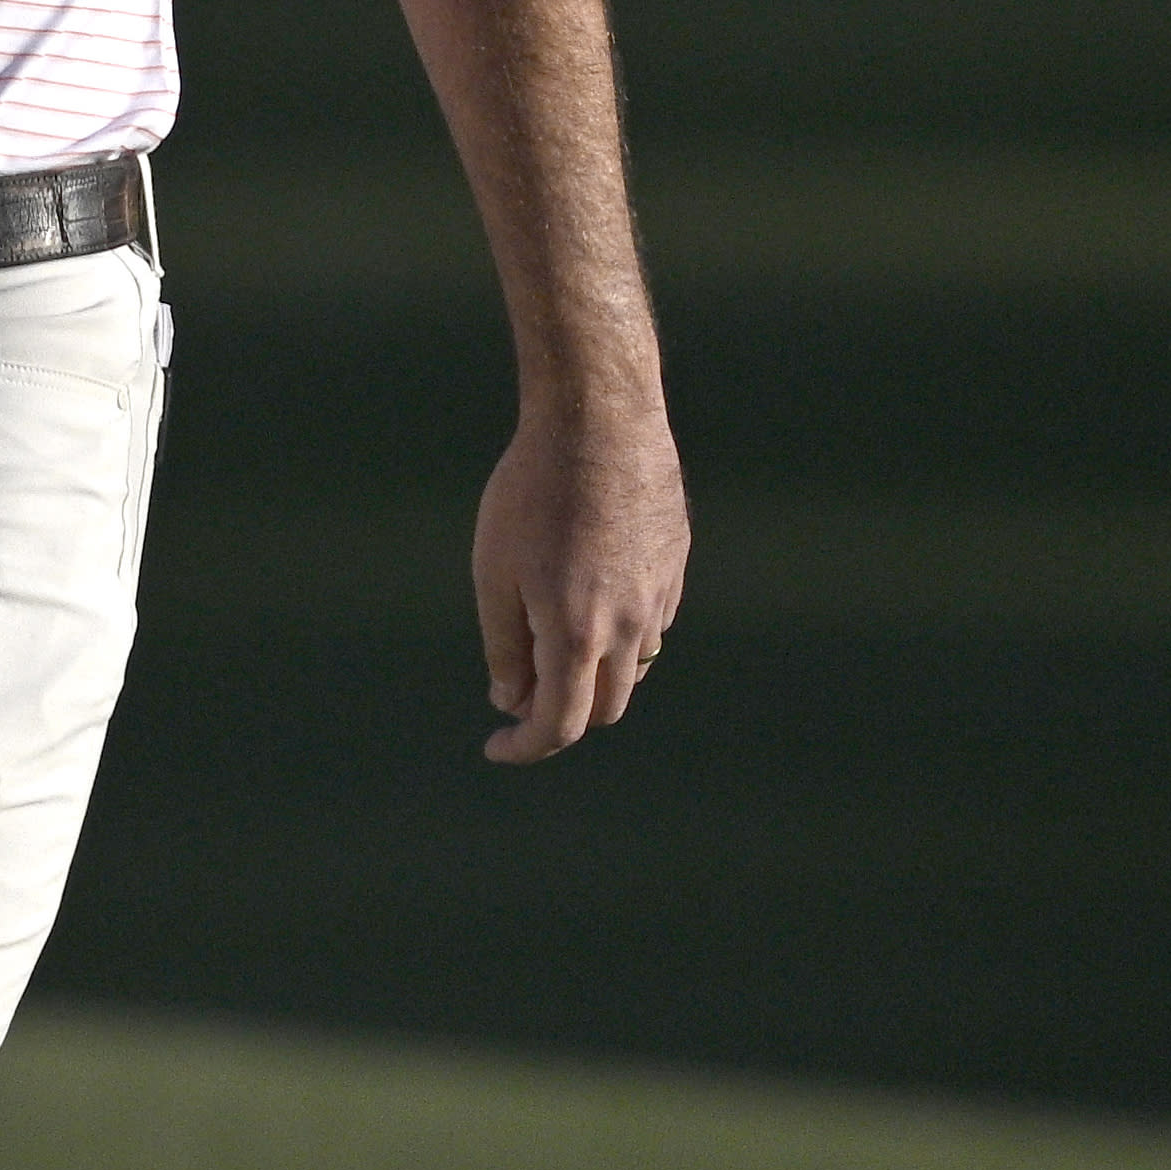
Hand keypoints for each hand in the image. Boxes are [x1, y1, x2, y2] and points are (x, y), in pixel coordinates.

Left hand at [472, 394, 689, 763]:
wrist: (600, 422)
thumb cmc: (531, 493)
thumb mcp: (495, 572)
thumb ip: (504, 645)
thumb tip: (511, 699)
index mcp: (578, 634)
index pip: (560, 724)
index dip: (525, 747)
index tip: (497, 746)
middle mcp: (630, 627)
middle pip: (604, 707)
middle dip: (562, 714)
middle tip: (518, 690)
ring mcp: (660, 596)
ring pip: (633, 667)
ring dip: (594, 674)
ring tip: (550, 637)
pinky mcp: (675, 566)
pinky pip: (652, 623)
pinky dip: (620, 633)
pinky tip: (589, 595)